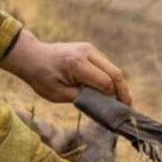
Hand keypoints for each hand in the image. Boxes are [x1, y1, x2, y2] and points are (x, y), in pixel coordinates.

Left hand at [0, 29, 132, 104]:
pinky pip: (106, 65)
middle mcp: (87, 52)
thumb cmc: (41, 77)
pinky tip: (112, 92)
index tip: (118, 112)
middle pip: (115, 73)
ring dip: (119, 85)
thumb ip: (81, 98)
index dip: (113, 98)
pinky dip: (111, 78)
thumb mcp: (58, 94)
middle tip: (128, 108)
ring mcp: (89, 49)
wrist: (32, 56)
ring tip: (123, 102)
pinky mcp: (90, 50)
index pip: (105, 82)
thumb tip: (103, 105)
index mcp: (77, 64)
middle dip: (124, 91)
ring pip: (113, 68)